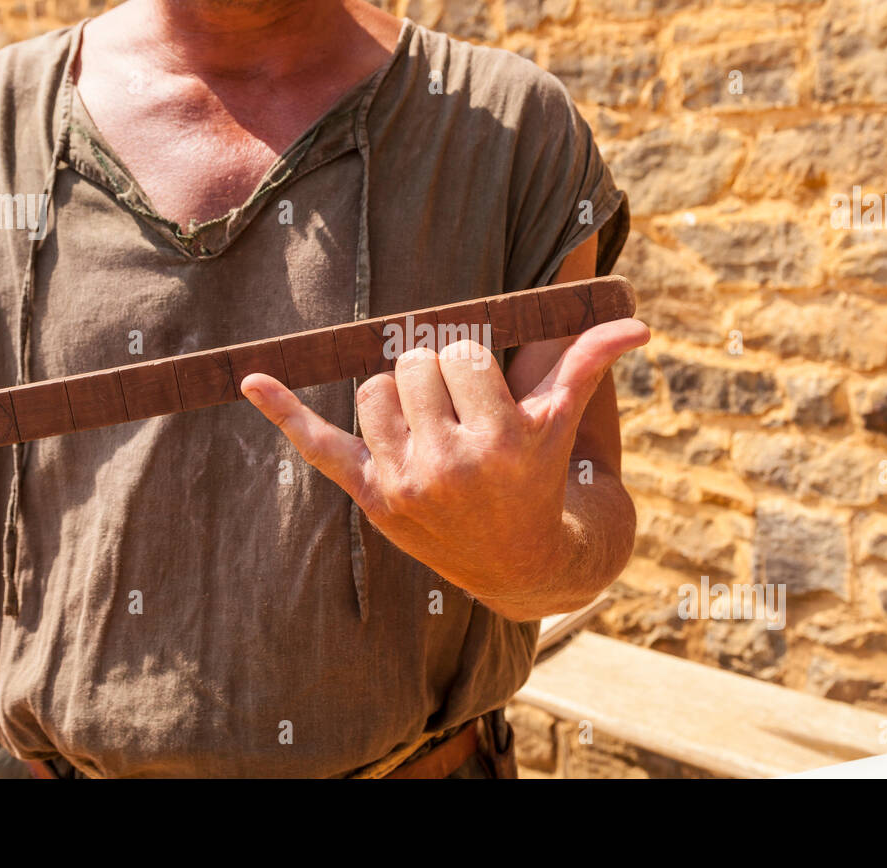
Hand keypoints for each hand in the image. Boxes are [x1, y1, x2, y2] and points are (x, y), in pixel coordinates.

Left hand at [240, 318, 649, 606]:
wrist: (520, 563)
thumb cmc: (542, 477)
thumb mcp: (563, 422)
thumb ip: (587, 364)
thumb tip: (636, 322)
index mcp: (498, 439)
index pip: (459, 354)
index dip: (471, 366)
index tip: (486, 396)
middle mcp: (447, 464)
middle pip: (413, 364)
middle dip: (435, 375)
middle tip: (458, 411)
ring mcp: (404, 483)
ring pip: (373, 391)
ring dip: (397, 396)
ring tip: (428, 426)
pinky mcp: (372, 498)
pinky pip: (320, 446)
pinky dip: (284, 412)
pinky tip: (250, 380)